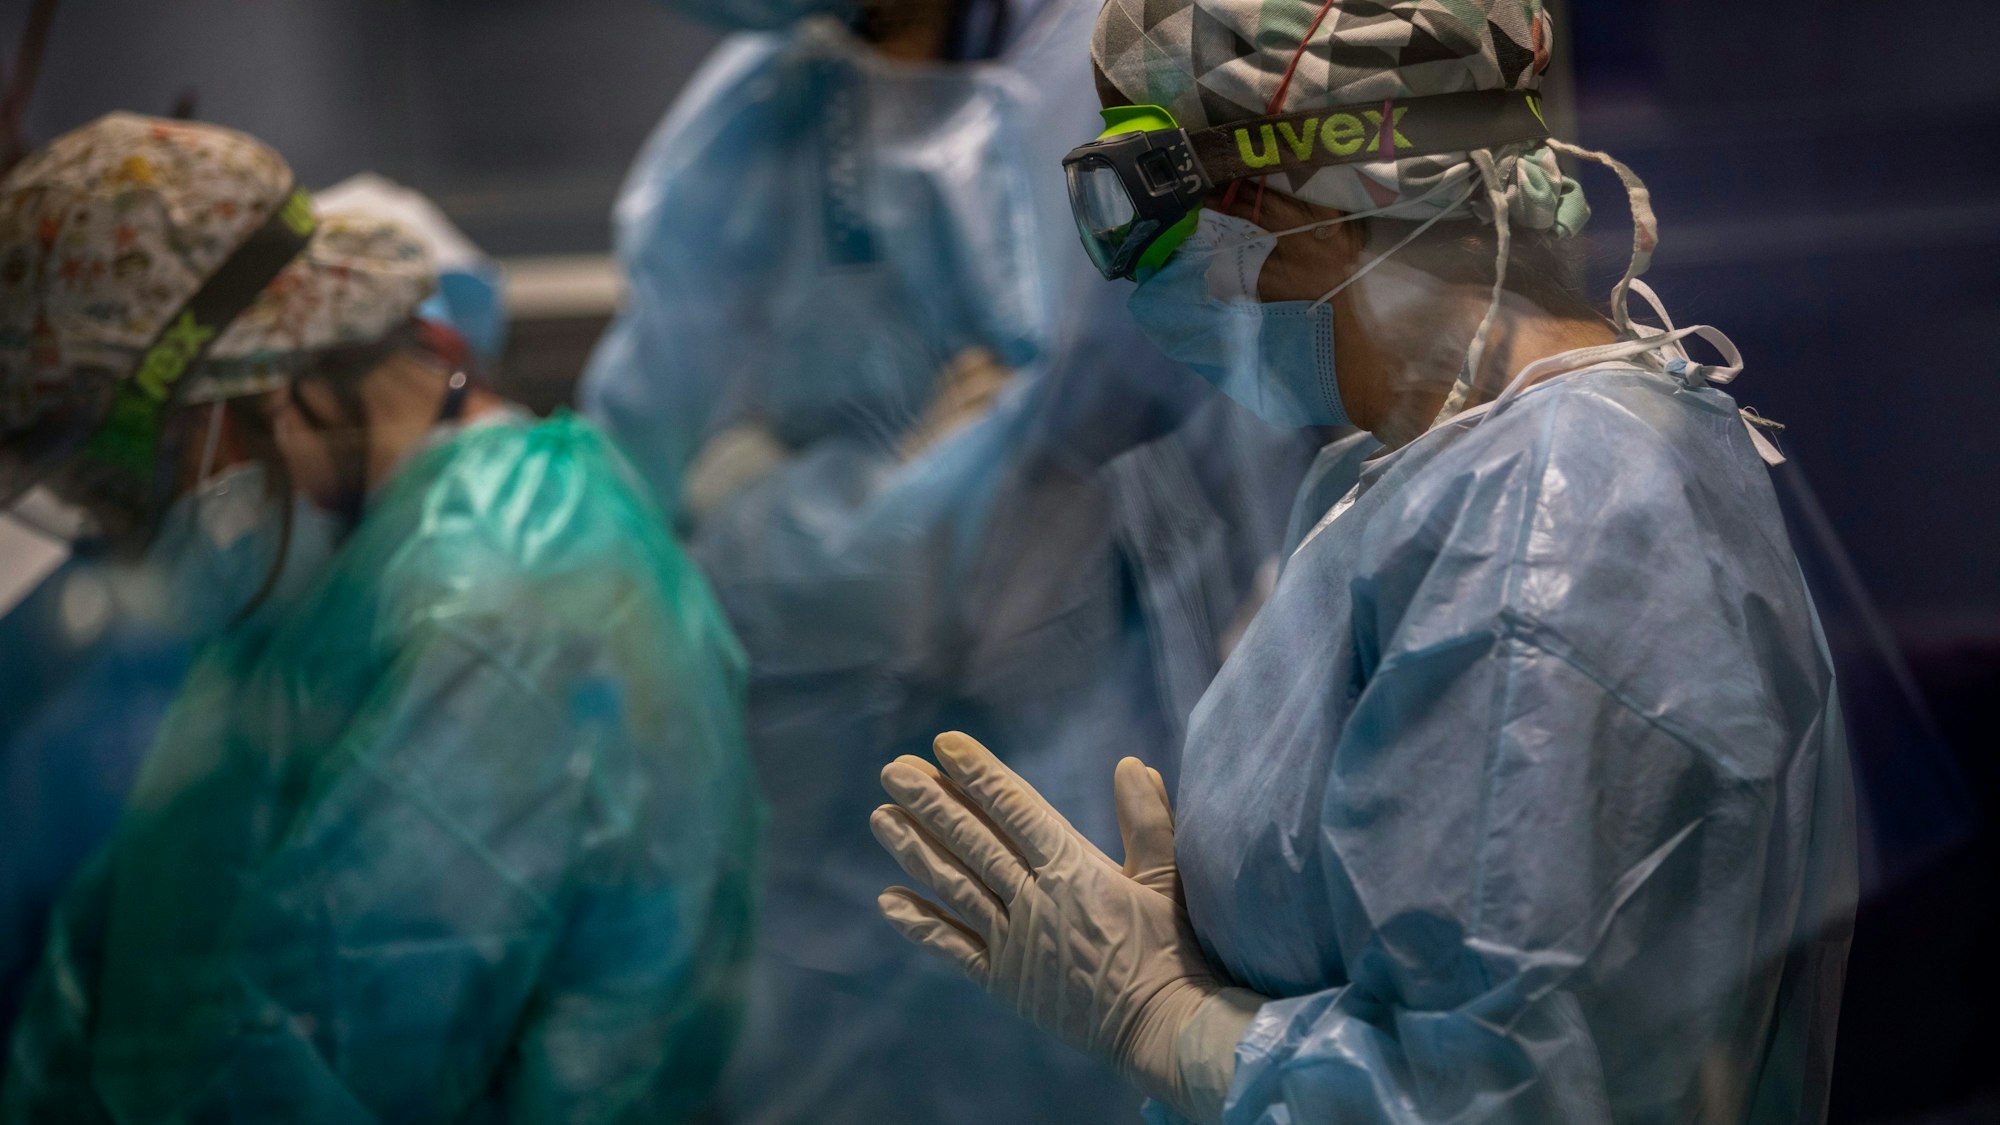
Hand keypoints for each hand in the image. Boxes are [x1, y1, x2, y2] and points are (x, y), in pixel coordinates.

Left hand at [870, 731, 1262, 1122]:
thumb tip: (1130, 763)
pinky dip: (919, 923)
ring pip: (954, 885)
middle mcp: (1035, 899)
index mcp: (1074, 868)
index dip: (978, 774)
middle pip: (972, 840)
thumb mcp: (1166, 878)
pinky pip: (952, 946)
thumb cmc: (1170, 950)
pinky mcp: (1003, 980)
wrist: (1162, 1027)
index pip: (1015, 809)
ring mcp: (1014, 941)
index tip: (944, 745)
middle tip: (893, 771)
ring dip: (915, 850)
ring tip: (881, 819)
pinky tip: (888, 901)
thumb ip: (1146, 820)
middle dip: (930, 801)